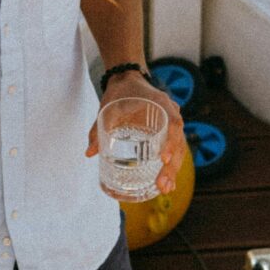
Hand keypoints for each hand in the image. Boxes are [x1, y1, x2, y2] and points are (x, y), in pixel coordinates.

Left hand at [86, 69, 187, 193]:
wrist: (128, 80)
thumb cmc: (119, 93)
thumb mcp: (107, 109)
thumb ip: (97, 130)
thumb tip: (89, 153)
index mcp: (160, 103)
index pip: (173, 123)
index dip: (171, 141)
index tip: (163, 159)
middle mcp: (171, 112)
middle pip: (179, 141)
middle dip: (172, 165)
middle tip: (163, 185)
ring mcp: (172, 121)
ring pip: (179, 147)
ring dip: (174, 169)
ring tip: (166, 188)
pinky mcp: (168, 130)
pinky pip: (175, 147)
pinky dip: (172, 164)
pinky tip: (168, 181)